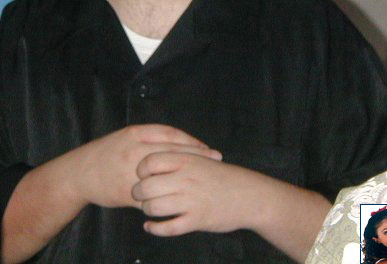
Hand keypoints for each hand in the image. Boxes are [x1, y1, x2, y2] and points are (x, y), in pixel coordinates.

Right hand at [69, 124, 220, 208]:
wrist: (79, 174)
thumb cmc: (104, 154)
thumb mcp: (124, 137)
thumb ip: (147, 138)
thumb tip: (176, 141)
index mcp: (134, 134)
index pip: (170, 133)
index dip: (191, 140)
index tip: (207, 147)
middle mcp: (134, 150)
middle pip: (172, 151)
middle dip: (196, 155)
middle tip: (215, 159)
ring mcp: (131, 171)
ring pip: (165, 173)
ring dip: (186, 176)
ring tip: (203, 178)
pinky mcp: (127, 191)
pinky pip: (153, 195)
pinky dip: (169, 196)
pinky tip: (183, 197)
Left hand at [132, 152, 264, 235]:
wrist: (248, 195)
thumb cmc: (220, 177)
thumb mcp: (199, 158)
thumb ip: (176, 157)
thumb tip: (148, 159)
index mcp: (186, 160)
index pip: (150, 161)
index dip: (140, 169)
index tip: (141, 175)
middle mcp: (186, 178)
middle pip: (147, 186)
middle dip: (138, 192)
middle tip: (138, 194)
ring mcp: (191, 200)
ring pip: (154, 207)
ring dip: (146, 210)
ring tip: (148, 208)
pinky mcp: (197, 220)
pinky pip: (168, 227)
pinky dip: (155, 229)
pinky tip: (150, 226)